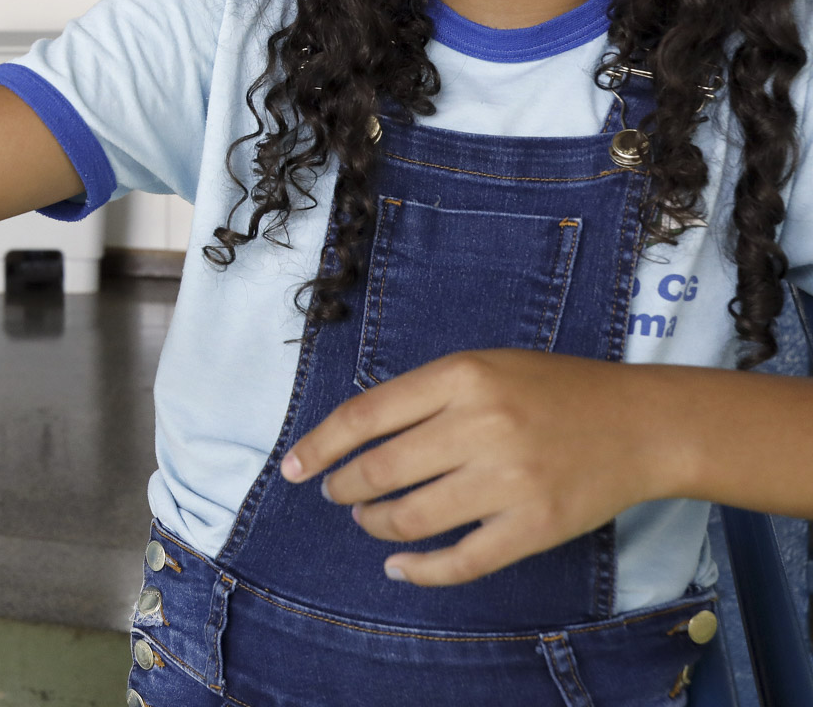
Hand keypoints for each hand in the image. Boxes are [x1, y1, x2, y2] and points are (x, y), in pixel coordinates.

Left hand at [280, 349, 661, 586]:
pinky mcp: (534, 527)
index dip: (320, 446)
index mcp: (462, 376)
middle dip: (345, 488)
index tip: (293, 467)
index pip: (365, 416)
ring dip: (377, 524)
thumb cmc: (554, 390)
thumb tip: (355, 435)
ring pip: (412, 517)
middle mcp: (481, 425)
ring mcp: (509, 480)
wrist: (643, 424)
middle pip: (381, 470)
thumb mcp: (485, 367)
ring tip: (369, 520)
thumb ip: (425, 395)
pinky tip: (400, 566)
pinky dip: (420, 570)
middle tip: (338, 494)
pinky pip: (461, 560)